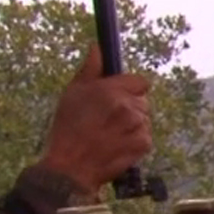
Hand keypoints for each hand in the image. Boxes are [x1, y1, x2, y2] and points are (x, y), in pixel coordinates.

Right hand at [36, 41, 151, 192]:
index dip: (131, 89)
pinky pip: (146, 137)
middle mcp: (127, 105)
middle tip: (107, 121)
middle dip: (130, 108)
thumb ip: (90, 69)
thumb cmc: (68, 129)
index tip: (119, 97)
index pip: (140, 82)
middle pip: (142, 101)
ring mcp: (137, 125)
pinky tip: (117, 146)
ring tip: (109, 135)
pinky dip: (135, 141)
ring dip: (132, 125)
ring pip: (144, 119)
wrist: (71, 167)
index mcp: (110, 90)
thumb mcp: (72, 94)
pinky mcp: (144, 143)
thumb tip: (98, 46)